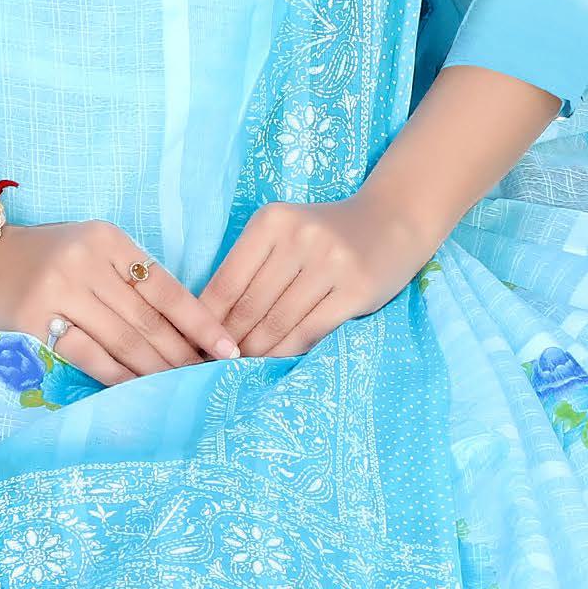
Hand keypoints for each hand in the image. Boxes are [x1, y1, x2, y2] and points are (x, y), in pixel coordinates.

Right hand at [0, 215, 238, 384]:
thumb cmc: (35, 256)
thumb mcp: (85, 247)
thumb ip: (126, 277)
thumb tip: (179, 328)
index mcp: (108, 238)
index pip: (166, 287)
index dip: (201, 321)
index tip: (229, 348)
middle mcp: (87, 260)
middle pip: (149, 319)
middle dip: (185, 355)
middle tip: (212, 381)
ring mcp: (59, 289)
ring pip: (123, 340)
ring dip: (157, 371)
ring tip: (183, 391)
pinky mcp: (33, 319)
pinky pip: (87, 354)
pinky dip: (116, 375)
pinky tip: (138, 390)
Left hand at [198, 188, 441, 358]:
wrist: (391, 222)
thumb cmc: (325, 235)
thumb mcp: (283, 235)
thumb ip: (250, 268)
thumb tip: (209, 322)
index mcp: (271, 221)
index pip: (227, 281)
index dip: (208, 320)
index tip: (196, 344)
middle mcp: (299, 237)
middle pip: (251, 306)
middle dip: (230, 341)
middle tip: (215, 364)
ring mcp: (331, 263)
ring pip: (278, 323)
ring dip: (256, 352)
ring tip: (242, 367)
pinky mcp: (357, 289)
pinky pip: (310, 332)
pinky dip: (288, 352)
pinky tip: (276, 361)